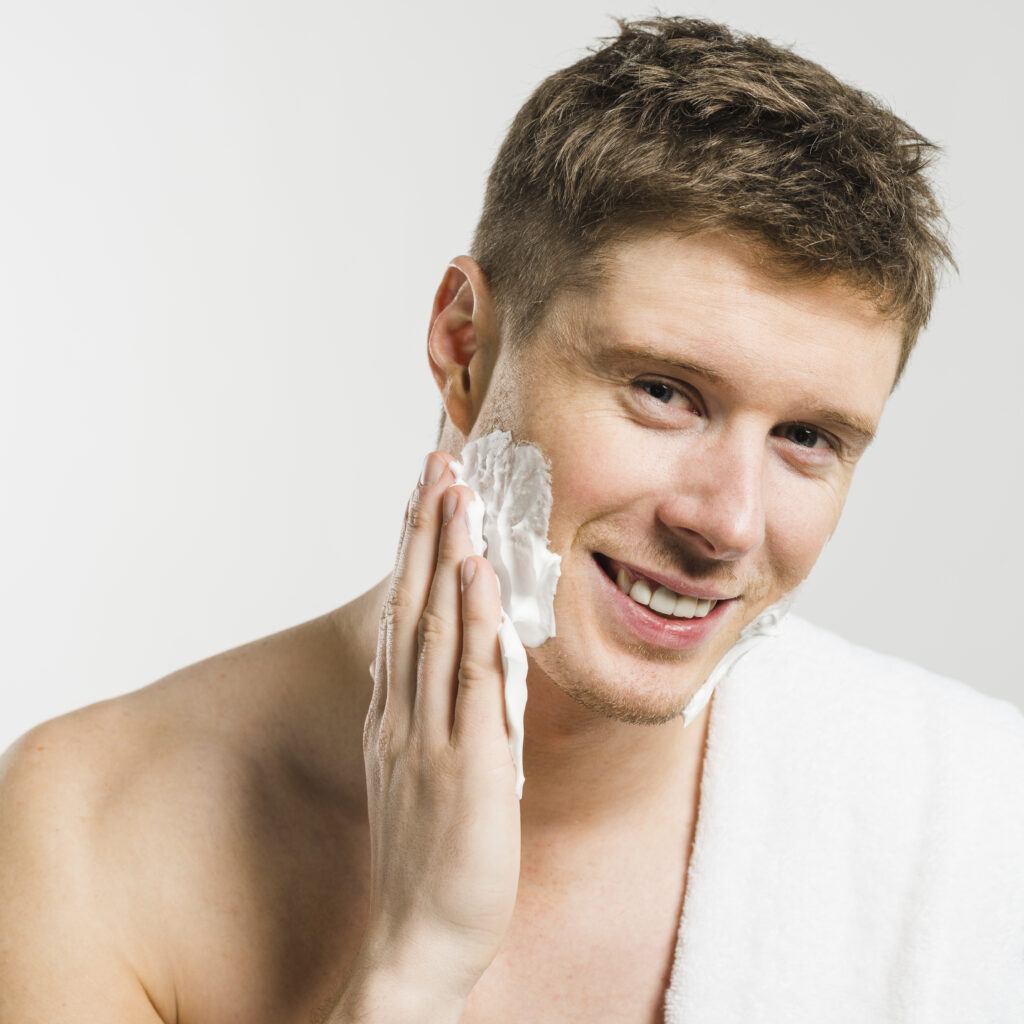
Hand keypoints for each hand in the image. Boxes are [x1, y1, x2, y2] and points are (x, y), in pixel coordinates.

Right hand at [342, 451, 520, 1019]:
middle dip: (424, 530)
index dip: (414, 552)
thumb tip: (468, 666)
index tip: (425, 498)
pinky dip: (470, 620)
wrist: (419, 940)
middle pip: (411, 603)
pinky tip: (476, 574)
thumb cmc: (432, 858)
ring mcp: (430, 734)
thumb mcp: (428, 773)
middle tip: (436, 464)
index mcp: (398, 714)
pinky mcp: (466, 762)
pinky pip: (468, 679)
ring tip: (453, 491)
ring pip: (435, 625)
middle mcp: (405, 713)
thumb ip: (443, 716)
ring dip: (444, 554)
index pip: (404, 614)